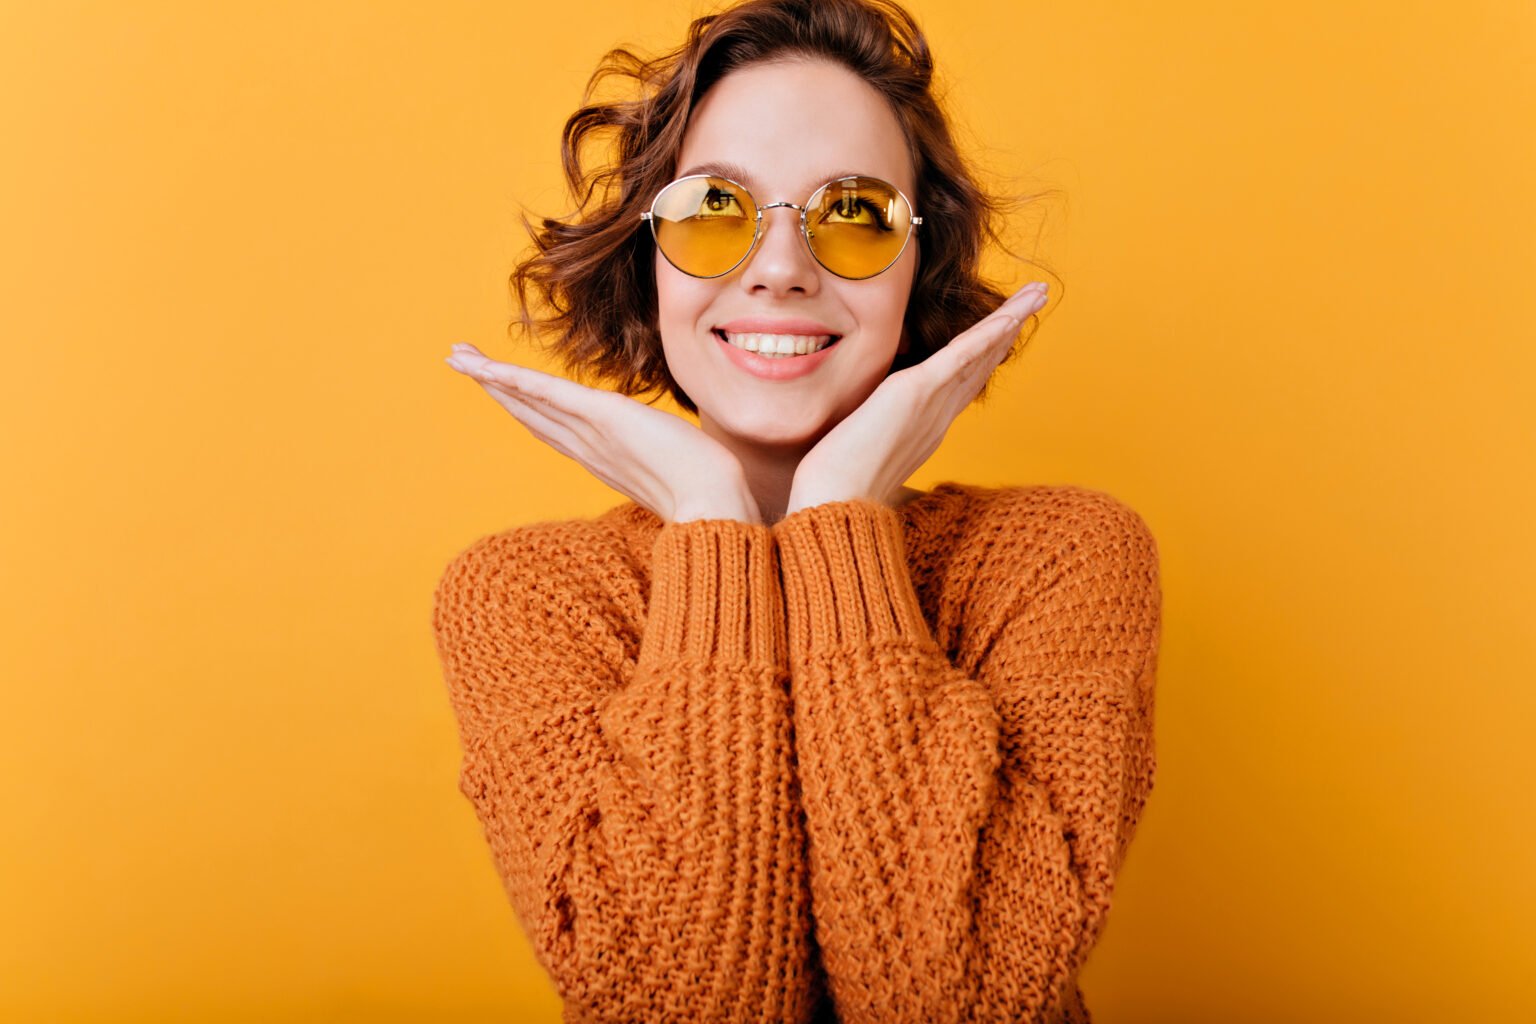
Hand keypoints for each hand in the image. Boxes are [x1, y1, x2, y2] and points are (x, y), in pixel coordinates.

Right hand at [445, 343, 761, 524]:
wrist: (719, 510)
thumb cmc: (716, 497)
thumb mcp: (692, 470)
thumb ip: (683, 462)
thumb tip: (701, 461)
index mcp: (608, 460)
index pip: (557, 428)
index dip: (526, 408)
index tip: (504, 390)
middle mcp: (591, 450)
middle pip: (531, 414)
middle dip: (496, 389)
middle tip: (461, 363)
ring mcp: (593, 436)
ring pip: (530, 403)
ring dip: (492, 379)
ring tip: (458, 357)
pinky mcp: (603, 419)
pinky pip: (548, 396)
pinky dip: (514, 381)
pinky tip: (487, 368)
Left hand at [785, 282, 1049, 514]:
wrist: (834, 501)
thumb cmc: (836, 482)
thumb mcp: (859, 445)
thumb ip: (870, 428)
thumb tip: (859, 422)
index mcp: (926, 427)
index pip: (964, 381)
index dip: (988, 353)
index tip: (1005, 329)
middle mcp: (939, 416)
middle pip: (983, 364)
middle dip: (1010, 330)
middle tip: (1036, 300)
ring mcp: (932, 404)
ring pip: (981, 354)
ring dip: (1011, 320)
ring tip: (1037, 294)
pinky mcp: (918, 392)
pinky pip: (961, 357)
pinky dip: (987, 334)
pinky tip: (1009, 315)